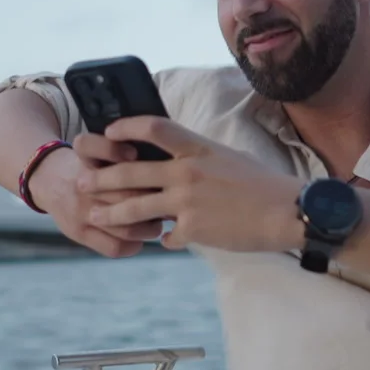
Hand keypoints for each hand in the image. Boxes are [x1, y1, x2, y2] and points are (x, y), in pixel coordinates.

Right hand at [28, 139, 162, 257]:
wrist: (47, 181)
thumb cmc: (83, 162)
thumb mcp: (94, 146)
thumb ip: (115, 149)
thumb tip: (158, 164)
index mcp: (86, 158)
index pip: (112, 161)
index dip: (130, 162)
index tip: (151, 166)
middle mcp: (82, 186)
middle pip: (127, 197)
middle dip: (154, 201)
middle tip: (170, 203)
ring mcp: (79, 212)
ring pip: (124, 228)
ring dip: (148, 228)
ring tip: (158, 224)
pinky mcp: (77, 232)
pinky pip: (112, 247)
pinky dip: (132, 246)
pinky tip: (140, 240)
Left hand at [76, 117, 304, 252]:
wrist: (289, 210)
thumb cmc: (263, 182)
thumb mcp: (227, 157)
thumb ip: (198, 156)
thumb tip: (178, 158)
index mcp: (197, 147)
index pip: (153, 128)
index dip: (126, 128)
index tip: (108, 133)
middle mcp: (187, 171)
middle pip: (131, 172)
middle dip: (100, 178)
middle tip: (81, 182)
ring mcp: (188, 201)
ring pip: (136, 209)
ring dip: (111, 214)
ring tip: (95, 217)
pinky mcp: (194, 229)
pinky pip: (168, 237)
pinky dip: (165, 239)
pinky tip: (165, 241)